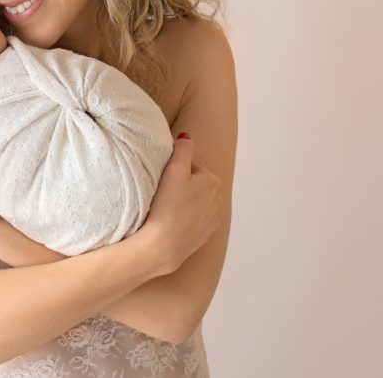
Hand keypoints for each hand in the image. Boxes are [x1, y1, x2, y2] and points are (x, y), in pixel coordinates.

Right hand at [139, 134, 222, 275]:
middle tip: (163, 195)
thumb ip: (183, 149)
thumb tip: (187, 137)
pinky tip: (173, 223)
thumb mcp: (174, 170)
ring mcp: (213, 219)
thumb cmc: (168, 205)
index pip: (191, 168)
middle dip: (182, 188)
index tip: (164, 182)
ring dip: (185, 204)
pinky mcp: (205, 235)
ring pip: (196, 203)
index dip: (175, 172)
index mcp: (212, 181)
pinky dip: (186, 220)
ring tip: (167, 210)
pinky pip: (195, 221)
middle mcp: (218, 200)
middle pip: (195, 186)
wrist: (164, 245)